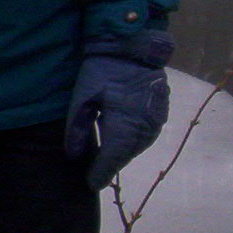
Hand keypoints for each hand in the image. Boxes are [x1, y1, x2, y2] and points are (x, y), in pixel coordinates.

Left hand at [63, 29, 174, 189]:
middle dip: (109, 166)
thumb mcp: (83, 97)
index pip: (111, 160)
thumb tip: (73, 155)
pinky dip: (130, 142)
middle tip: (93, 175)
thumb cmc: (104, 70)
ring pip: (135, 147)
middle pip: (124, 156)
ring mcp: (156, 123)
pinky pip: (143, 136)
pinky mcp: (160, 114)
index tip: (90, 185)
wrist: (135, 46)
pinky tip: (118, 141)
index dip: (99, 174)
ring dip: (120, 154)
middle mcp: (144, 130)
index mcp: (125, 128)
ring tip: (103, 162)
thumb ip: (76, 128)